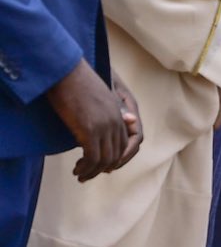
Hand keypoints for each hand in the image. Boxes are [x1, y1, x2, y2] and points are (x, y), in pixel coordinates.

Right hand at [45, 60, 140, 181]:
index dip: (116, 157)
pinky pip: (93, 157)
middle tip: (89, 174)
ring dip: (93, 171)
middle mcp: (116, 121)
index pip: (127, 142)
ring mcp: (105, 126)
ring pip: (106, 159)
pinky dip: (86, 167)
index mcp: (120, 112)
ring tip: (80, 175)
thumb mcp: (98, 99)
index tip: (104, 165)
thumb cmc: (77, 82)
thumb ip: (108, 112)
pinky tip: (77, 169)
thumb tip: (119, 122)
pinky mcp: (90, 130)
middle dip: (105, 167)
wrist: (67, 72)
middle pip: (118, 153)